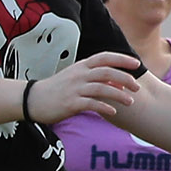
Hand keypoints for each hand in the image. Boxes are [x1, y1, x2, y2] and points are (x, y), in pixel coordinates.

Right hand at [27, 51, 145, 123]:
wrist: (33, 100)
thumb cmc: (58, 89)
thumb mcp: (76, 77)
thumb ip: (95, 77)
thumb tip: (119, 82)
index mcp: (82, 66)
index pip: (105, 57)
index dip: (122, 59)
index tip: (137, 64)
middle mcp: (79, 75)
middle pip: (107, 72)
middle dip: (125, 78)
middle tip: (137, 87)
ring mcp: (75, 89)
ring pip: (102, 88)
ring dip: (119, 95)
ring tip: (130, 102)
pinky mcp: (71, 103)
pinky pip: (92, 104)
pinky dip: (104, 107)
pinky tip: (113, 112)